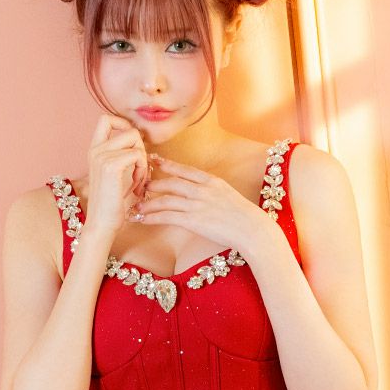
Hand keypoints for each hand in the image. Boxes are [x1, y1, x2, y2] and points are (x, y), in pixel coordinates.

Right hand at [83, 114, 148, 232]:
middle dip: (141, 148)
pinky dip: (143, 170)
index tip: (133, 146)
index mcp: (94, 150)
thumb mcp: (118, 175)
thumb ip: (124, 156)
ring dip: (143, 161)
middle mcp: (95, 150)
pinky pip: (137, 155)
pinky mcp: (110, 166)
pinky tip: (136, 186)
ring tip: (138, 180)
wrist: (102, 223)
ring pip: (135, 141)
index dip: (124, 125)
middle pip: (129, 129)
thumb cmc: (113, 204)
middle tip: (139, 172)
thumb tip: (141, 142)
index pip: (106, 119)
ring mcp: (101, 156)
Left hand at [133, 156, 267, 253]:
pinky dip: (152, 217)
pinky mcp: (193, 220)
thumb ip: (212, 192)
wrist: (252, 229)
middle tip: (141, 187)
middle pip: (171, 182)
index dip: (167, 165)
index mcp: (211, 181)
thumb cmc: (244, 217)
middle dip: (153, 184)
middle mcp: (202, 190)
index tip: (155, 160)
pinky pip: (167, 216)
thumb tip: (200, 195)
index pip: (185, 170)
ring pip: (165, 199)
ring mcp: (197, 204)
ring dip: (148, 203)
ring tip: (137, 207)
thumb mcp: (228, 196)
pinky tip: (143, 219)